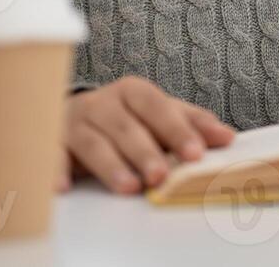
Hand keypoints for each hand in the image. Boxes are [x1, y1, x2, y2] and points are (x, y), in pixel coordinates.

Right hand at [60, 75, 235, 194]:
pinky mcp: (51, 142)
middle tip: (161, 176)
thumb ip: (192, 124)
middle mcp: (102, 103)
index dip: (177, 129)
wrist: (74, 115)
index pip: (158, 107)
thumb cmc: (127, 118)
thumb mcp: (160, 115)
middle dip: (145, 152)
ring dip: (111, 166)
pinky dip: (55, 170)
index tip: (195, 153)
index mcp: (133, 92)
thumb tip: (227, 137)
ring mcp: (75, 122)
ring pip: (93, 143)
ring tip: (130, 187)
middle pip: (125, 127)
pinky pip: (51, 155)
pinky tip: (63, 187)